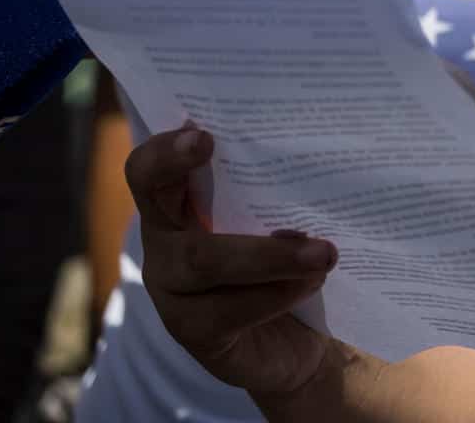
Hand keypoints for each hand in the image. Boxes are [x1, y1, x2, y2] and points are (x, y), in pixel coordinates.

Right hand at [125, 126, 339, 397]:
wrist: (300, 339)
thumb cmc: (289, 262)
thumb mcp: (281, 217)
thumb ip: (278, 190)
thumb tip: (316, 154)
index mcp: (179, 206)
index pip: (149, 171)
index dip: (164, 152)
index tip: (202, 134)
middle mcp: (165, 245)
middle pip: (160, 206)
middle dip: (194, 179)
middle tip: (221, 150)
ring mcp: (173, 292)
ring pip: (204, 260)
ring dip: (271, 255)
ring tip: (324, 253)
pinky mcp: (194, 332)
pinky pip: (228, 310)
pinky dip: (278, 293)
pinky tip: (313, 283)